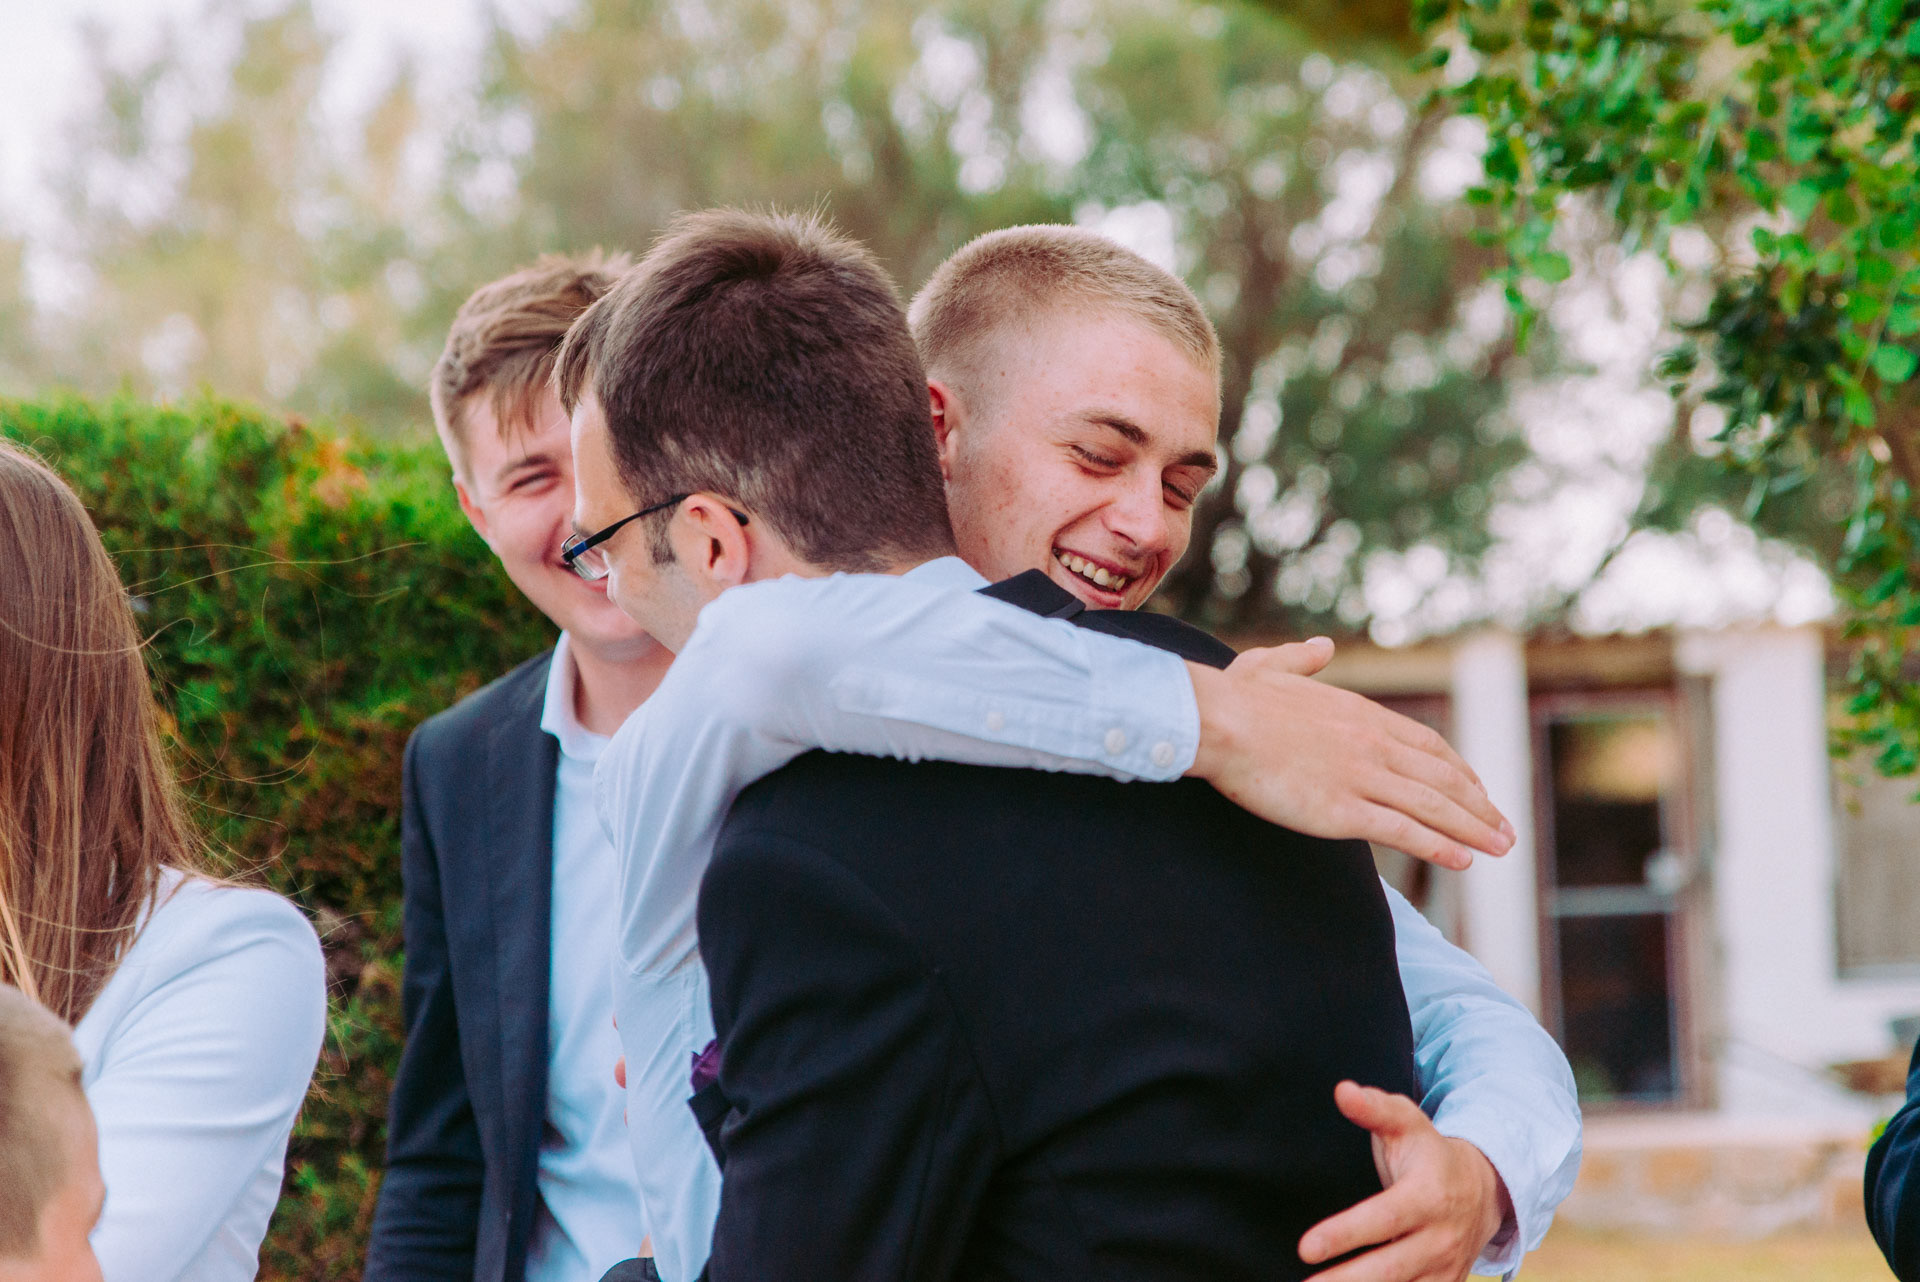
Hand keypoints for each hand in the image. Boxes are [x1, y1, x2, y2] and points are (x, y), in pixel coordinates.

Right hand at [1185, 640, 1512, 869]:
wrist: (1218, 721)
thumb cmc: (1236, 697)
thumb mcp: (1273, 666)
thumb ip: (1303, 659)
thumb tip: (1320, 647)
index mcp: (1361, 713)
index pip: (1428, 746)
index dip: (1460, 771)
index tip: (1479, 790)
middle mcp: (1373, 745)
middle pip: (1443, 778)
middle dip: (1480, 806)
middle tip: (1504, 830)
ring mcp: (1361, 778)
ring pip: (1434, 806)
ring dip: (1473, 829)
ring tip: (1500, 849)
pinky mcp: (1343, 811)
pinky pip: (1403, 831)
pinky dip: (1438, 846)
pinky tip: (1462, 861)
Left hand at [1298, 1082, 1510, 1281]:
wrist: (1483, 1190)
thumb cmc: (1430, 1153)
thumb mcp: (1406, 1123)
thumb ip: (1374, 1108)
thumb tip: (1343, 1091)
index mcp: (1429, 1196)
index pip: (1383, 1219)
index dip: (1344, 1234)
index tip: (1305, 1247)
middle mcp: (1440, 1238)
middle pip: (1390, 1268)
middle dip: (1346, 1281)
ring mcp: (1445, 1269)